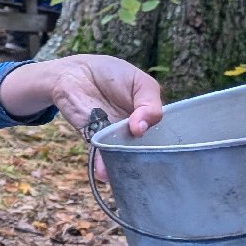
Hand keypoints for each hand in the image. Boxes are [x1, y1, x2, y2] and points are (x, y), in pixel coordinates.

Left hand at [0, 55, 164, 177]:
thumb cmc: (113, 75)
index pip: (165, 139)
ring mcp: (115, 137)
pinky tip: (106, 173)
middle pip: (146, 153)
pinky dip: (103, 165)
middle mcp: (135, 132)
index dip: (167, 145)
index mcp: (151, 119)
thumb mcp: (141, 83)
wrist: (77, 72)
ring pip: (124, 157)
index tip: (167, 148)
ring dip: (125, 167)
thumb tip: (141, 129)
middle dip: (147, 163)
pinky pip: (101, 154)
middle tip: (150, 168)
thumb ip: (149, 104)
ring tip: (127, 173)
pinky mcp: (95, 138)